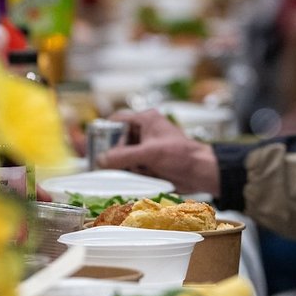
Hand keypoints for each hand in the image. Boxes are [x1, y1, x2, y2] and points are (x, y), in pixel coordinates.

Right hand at [97, 110, 220, 195]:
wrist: (200, 173)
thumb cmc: (181, 156)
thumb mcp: (149, 153)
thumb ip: (123, 156)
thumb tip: (101, 160)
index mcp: (146, 119)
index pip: (118, 120)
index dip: (106, 130)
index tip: (95, 143)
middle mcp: (145, 131)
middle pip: (119, 140)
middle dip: (116, 153)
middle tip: (110, 164)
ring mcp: (147, 147)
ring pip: (125, 155)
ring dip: (126, 165)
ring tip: (135, 170)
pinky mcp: (150, 161)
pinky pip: (133, 166)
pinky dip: (133, 172)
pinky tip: (140, 176)